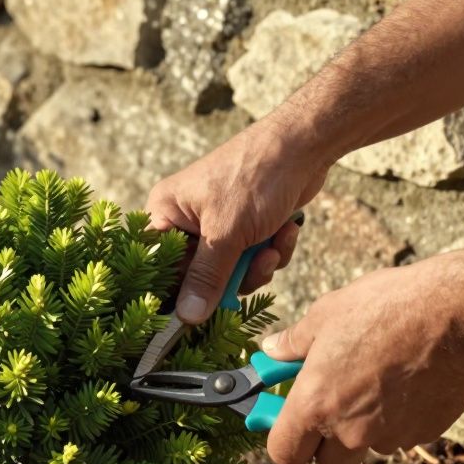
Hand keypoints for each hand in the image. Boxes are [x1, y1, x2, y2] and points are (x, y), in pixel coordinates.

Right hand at [147, 123, 328, 323]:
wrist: (304, 146)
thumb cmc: (255, 178)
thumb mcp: (226, 233)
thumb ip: (206, 278)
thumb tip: (186, 318)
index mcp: (166, 212)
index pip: (159, 264)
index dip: (178, 289)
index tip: (197, 310)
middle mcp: (187, 218)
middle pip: (198, 275)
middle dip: (233, 275)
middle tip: (254, 264)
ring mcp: (218, 223)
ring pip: (230, 271)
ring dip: (257, 265)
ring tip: (272, 245)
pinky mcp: (246, 226)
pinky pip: (251, 259)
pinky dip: (272, 251)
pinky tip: (286, 230)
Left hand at [258, 262, 463, 463]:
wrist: (454, 312)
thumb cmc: (384, 308)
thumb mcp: (325, 315)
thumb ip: (293, 343)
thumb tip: (271, 351)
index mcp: (315, 405)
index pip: (284, 454)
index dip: (285, 441)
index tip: (290, 421)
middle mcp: (349, 431)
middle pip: (328, 462)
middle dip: (327, 440)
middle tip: (335, 402)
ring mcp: (390, 436)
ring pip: (367, 447)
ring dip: (366, 428)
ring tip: (378, 381)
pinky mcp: (425, 432)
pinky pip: (402, 435)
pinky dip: (399, 418)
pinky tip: (407, 381)